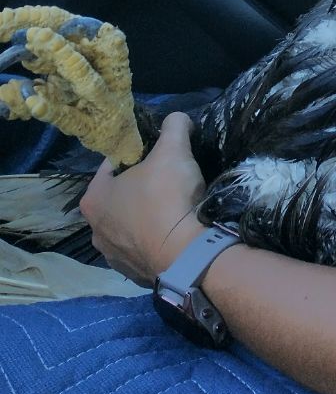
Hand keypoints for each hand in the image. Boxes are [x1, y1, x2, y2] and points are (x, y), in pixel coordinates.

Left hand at [79, 111, 205, 284]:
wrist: (185, 254)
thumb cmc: (167, 196)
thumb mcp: (173, 149)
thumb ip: (173, 127)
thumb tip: (177, 119)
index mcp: (93, 198)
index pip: (113, 165)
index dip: (136, 155)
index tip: (157, 154)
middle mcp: (94, 229)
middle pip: (119, 197)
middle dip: (140, 187)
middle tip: (167, 179)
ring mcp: (112, 255)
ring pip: (129, 225)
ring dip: (145, 216)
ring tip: (173, 208)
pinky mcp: (132, 274)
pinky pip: (143, 247)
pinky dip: (154, 239)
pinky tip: (174, 233)